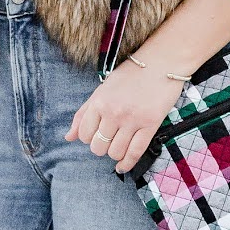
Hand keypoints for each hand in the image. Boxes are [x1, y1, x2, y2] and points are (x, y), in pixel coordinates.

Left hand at [66, 59, 182, 173]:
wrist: (161, 62)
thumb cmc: (130, 74)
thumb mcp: (102, 89)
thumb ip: (83, 114)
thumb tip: (68, 137)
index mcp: (99, 101)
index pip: (84, 134)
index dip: (89, 138)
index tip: (97, 134)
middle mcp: (113, 112)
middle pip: (98, 147)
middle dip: (101, 148)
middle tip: (109, 140)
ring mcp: (132, 120)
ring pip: (115, 152)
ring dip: (115, 154)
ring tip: (118, 147)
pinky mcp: (150, 125)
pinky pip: (135, 152)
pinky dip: (127, 163)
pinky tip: (122, 166)